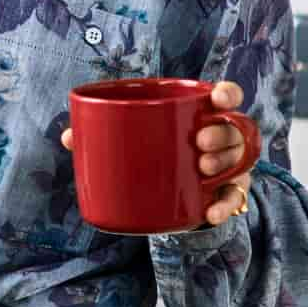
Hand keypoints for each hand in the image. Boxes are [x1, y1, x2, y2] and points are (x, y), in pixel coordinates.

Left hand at [58, 80, 252, 228]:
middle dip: (222, 133)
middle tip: (200, 142)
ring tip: (203, 168)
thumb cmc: (150, 152)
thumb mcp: (133, 138)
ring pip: (239, 161)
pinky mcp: (223, 194)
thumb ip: (102, 133)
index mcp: (201, 115)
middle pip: (234, 129)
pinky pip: (233, 199)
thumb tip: (68, 137)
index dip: (228, 94)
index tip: (217, 99)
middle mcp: (222, 138)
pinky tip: (211, 212)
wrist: (166, 193)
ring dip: (225, 163)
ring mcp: (227, 167)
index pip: (227, 97)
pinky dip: (223, 206)